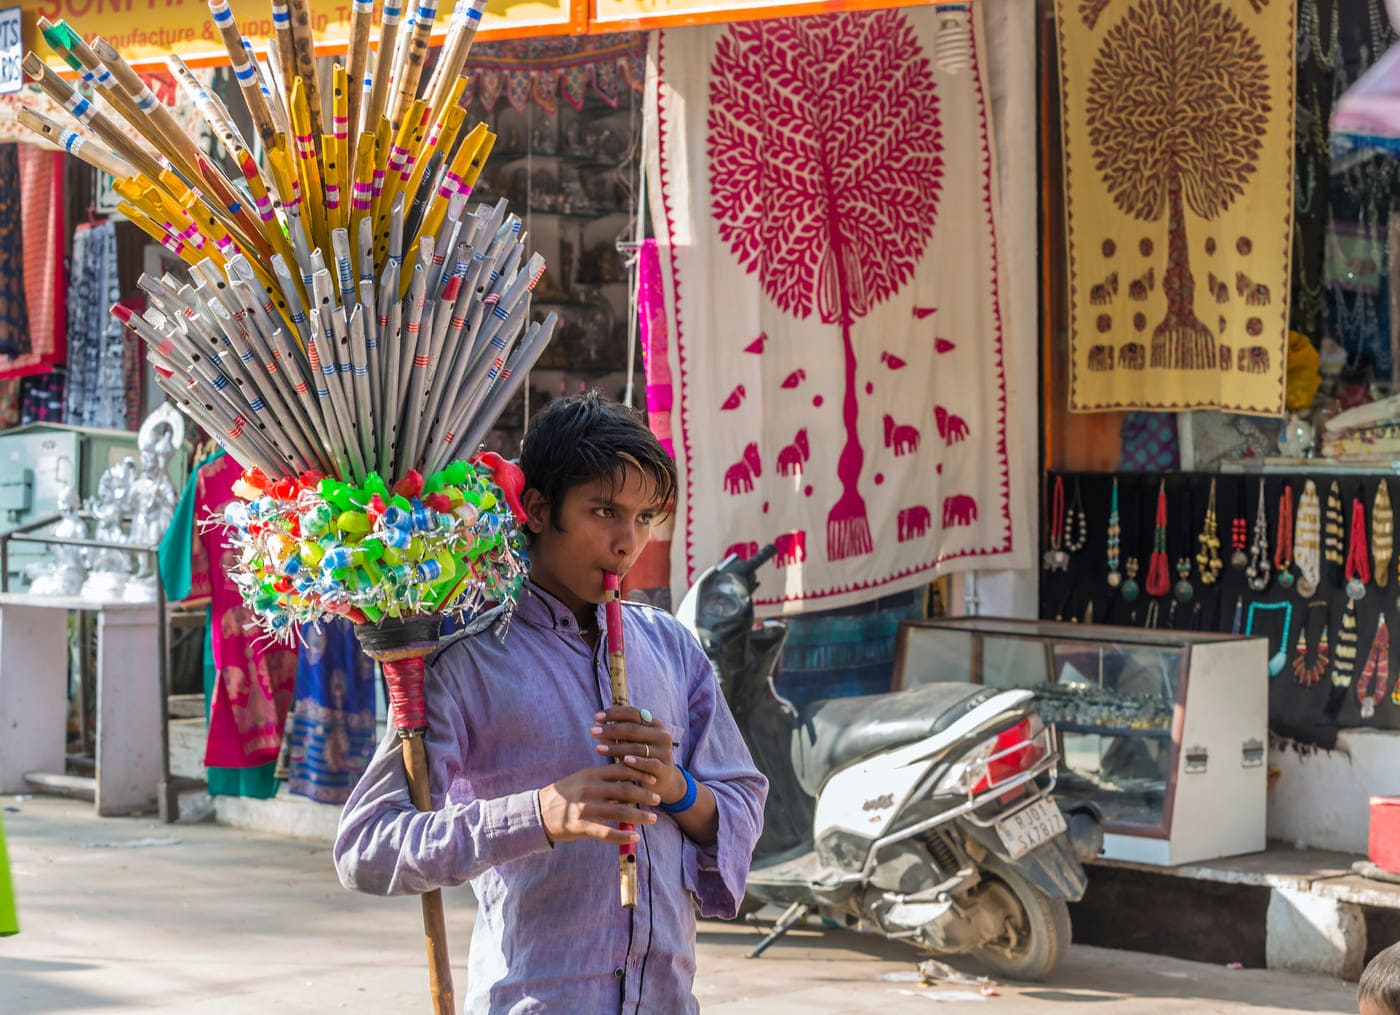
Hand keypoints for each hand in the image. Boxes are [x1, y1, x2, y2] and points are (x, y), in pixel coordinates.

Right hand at [538, 765, 660, 845]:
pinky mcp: (580, 827)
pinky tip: (635, 837)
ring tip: (653, 818)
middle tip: (658, 798)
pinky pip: (606, 832)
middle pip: (624, 790)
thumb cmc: (565, 794)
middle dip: (644, 794)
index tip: (654, 778)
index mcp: (590, 774)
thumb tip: (629, 777)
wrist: (538, 812)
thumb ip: (603, 777)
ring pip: (619, 811)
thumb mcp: (581, 778)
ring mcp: (584, 808)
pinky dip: (622, 835)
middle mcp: (589, 789)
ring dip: (639, 815)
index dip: (640, 774)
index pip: (621, 770)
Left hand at [592, 706, 685, 805]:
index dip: (614, 713)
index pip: (633, 713)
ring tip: (598, 749)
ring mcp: (664, 751)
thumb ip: (615, 736)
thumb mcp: (630, 744)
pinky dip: (637, 762)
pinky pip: (649, 763)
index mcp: (654, 724)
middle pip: (633, 729)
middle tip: (592, 731)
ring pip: (638, 747)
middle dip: (610, 730)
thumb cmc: (641, 758)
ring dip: (616, 748)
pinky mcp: (664, 768)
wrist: (661, 781)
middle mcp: (662, 735)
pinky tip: (624, 761)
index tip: (596, 717)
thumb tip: (596, 725)